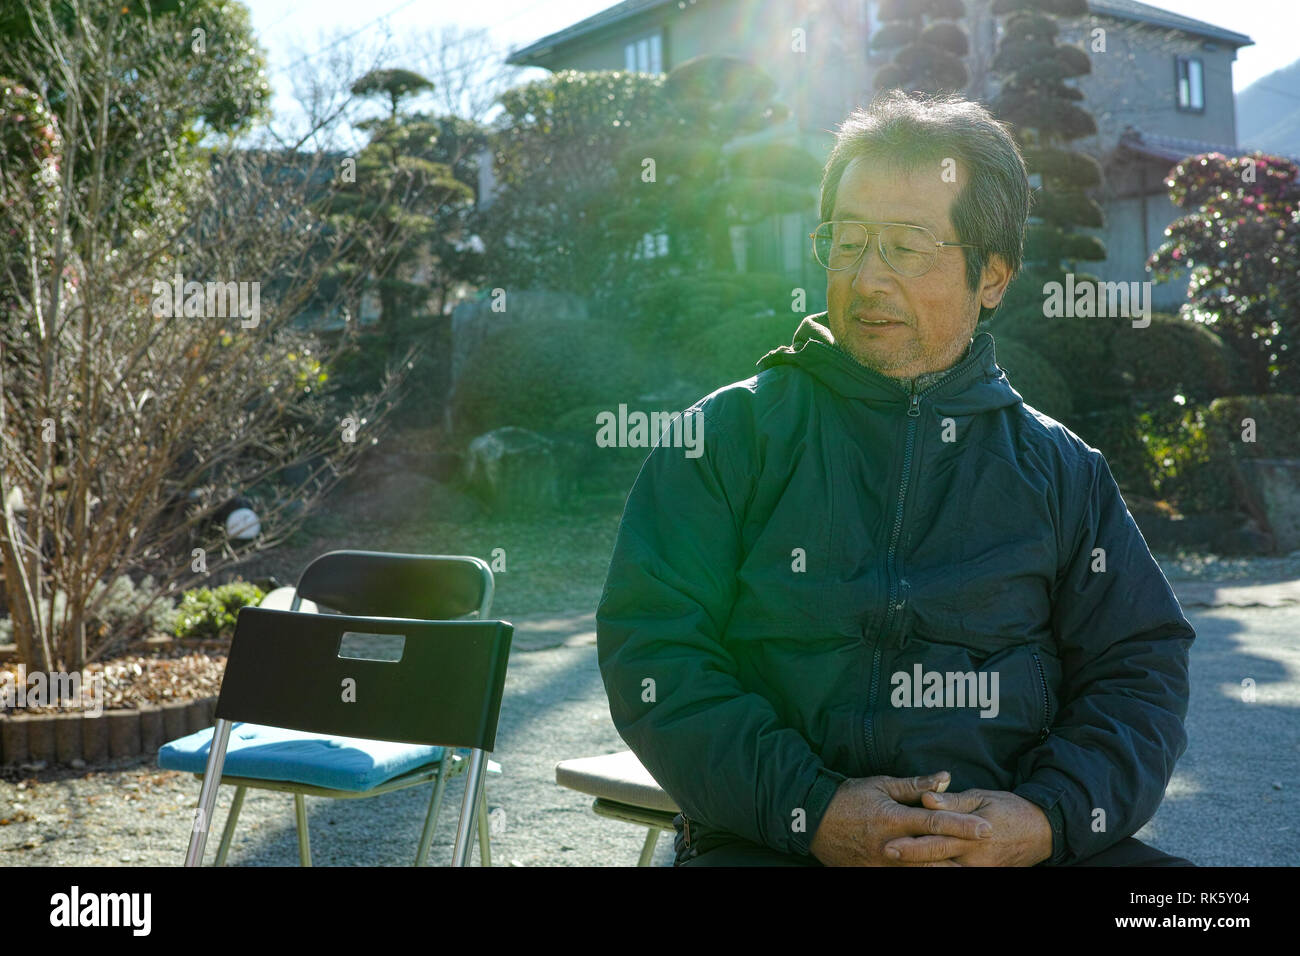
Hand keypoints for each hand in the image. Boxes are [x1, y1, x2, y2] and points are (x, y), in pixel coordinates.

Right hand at [808, 771, 992, 865]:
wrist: (812, 820)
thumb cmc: (848, 797)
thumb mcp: (880, 784)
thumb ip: (914, 785)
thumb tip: (945, 778)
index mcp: (893, 818)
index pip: (935, 821)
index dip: (963, 825)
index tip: (986, 828)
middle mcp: (891, 844)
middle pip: (935, 852)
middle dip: (964, 851)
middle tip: (989, 849)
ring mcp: (883, 863)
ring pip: (923, 871)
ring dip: (947, 869)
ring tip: (971, 866)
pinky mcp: (874, 873)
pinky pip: (904, 876)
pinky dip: (924, 874)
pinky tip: (939, 871)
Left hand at [882, 788, 1051, 866]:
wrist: (1041, 832)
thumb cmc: (1009, 809)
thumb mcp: (982, 798)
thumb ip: (952, 801)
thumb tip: (926, 798)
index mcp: (971, 833)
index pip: (936, 839)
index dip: (912, 843)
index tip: (889, 841)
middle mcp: (974, 856)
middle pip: (935, 860)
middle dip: (910, 858)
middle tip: (886, 852)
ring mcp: (980, 869)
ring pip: (945, 872)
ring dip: (922, 868)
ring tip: (896, 864)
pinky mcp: (984, 874)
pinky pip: (957, 875)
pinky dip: (940, 871)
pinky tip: (923, 868)